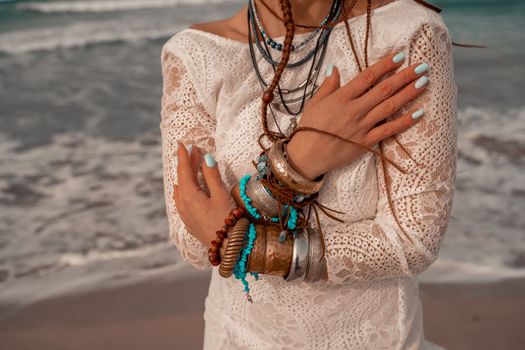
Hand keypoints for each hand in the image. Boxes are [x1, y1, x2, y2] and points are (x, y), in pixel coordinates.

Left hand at [172, 142, 236, 248]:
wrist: (226, 248)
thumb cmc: (226, 220)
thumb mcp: (221, 195)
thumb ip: (212, 176)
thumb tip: (207, 158)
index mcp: (189, 195)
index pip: (184, 170)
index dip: (184, 156)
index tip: (183, 144)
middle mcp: (182, 204)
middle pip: (182, 179)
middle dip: (186, 164)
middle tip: (192, 151)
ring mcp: (184, 214)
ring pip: (180, 190)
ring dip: (185, 177)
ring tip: (192, 167)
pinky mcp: (188, 221)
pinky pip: (181, 200)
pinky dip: (185, 189)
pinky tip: (189, 189)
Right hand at [286, 51, 429, 179]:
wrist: (306, 156)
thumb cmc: (308, 128)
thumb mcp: (314, 102)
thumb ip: (327, 85)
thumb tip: (334, 68)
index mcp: (342, 97)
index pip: (368, 77)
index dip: (385, 65)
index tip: (400, 56)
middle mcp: (355, 110)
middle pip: (384, 89)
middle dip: (405, 76)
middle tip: (423, 66)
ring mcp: (362, 126)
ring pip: (390, 106)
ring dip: (409, 93)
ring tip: (424, 82)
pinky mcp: (366, 142)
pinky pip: (388, 130)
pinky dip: (404, 122)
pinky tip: (419, 113)